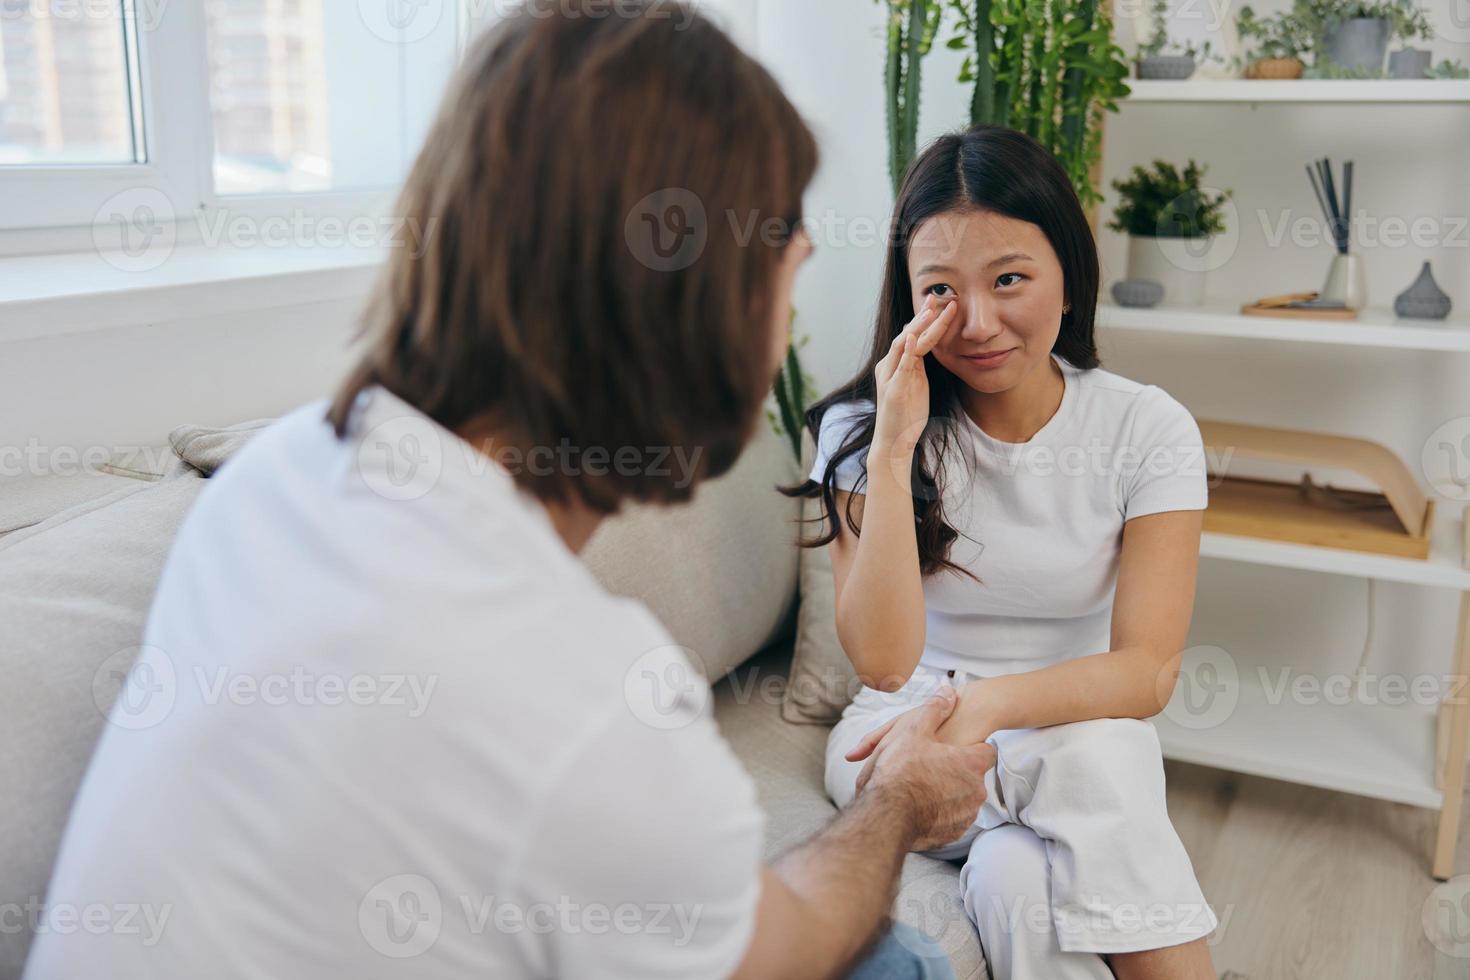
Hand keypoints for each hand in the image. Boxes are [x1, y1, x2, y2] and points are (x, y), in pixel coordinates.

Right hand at [845, 686, 995, 850]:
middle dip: (956, 771)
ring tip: (921, 787)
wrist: (885, 815)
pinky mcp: (952, 834)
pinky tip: (919, 806)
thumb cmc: (899, 770)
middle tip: (930, 767)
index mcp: (971, 764)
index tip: (953, 748)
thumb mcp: (913, 731)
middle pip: (973, 775)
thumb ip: (935, 709)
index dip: (970, 747)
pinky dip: (939, 812)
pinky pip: (950, 819)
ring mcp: (965, 815)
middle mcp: (975, 791)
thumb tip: (948, 691)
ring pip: (963, 798)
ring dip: (949, 793)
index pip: (986, 750)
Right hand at [872, 296, 958, 458]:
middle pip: (907, 335)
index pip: (911, 336)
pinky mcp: (893, 391)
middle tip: (937, 298)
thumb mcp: (915, 386)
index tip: (939, 303)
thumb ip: (916, 366)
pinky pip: (901, 367)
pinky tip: (913, 337)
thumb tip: (920, 346)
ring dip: (917, 327)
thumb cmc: (906, 416)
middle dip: (923, 317)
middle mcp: (889, 367)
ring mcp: (890, 378)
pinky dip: (907, 351)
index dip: (925, 319)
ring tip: (930, 311)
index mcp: (895, 365)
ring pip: (904, 345)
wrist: (893, 443)